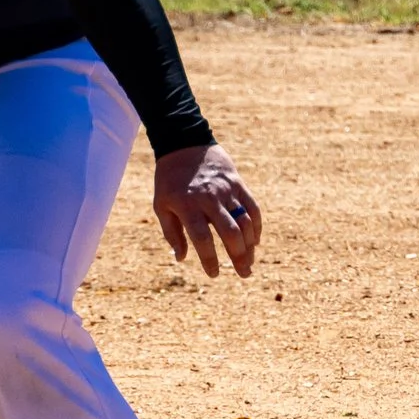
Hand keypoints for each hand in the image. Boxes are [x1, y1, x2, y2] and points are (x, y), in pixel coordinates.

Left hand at [153, 144, 260, 277]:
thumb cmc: (169, 180)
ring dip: (250, 244)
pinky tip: (256, 240)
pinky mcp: (237, 182)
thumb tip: (181, 259)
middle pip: (230, 232)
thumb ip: (172, 234)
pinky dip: (256, 225)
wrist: (184, 144)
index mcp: (187, 206)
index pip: (202, 239)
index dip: (210, 260)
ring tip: (250, 261)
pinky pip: (252, 206)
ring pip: (244, 221)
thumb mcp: (162, 206)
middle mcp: (208, 198)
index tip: (214, 274)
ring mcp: (225, 189)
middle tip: (244, 273)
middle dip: (239, 256)